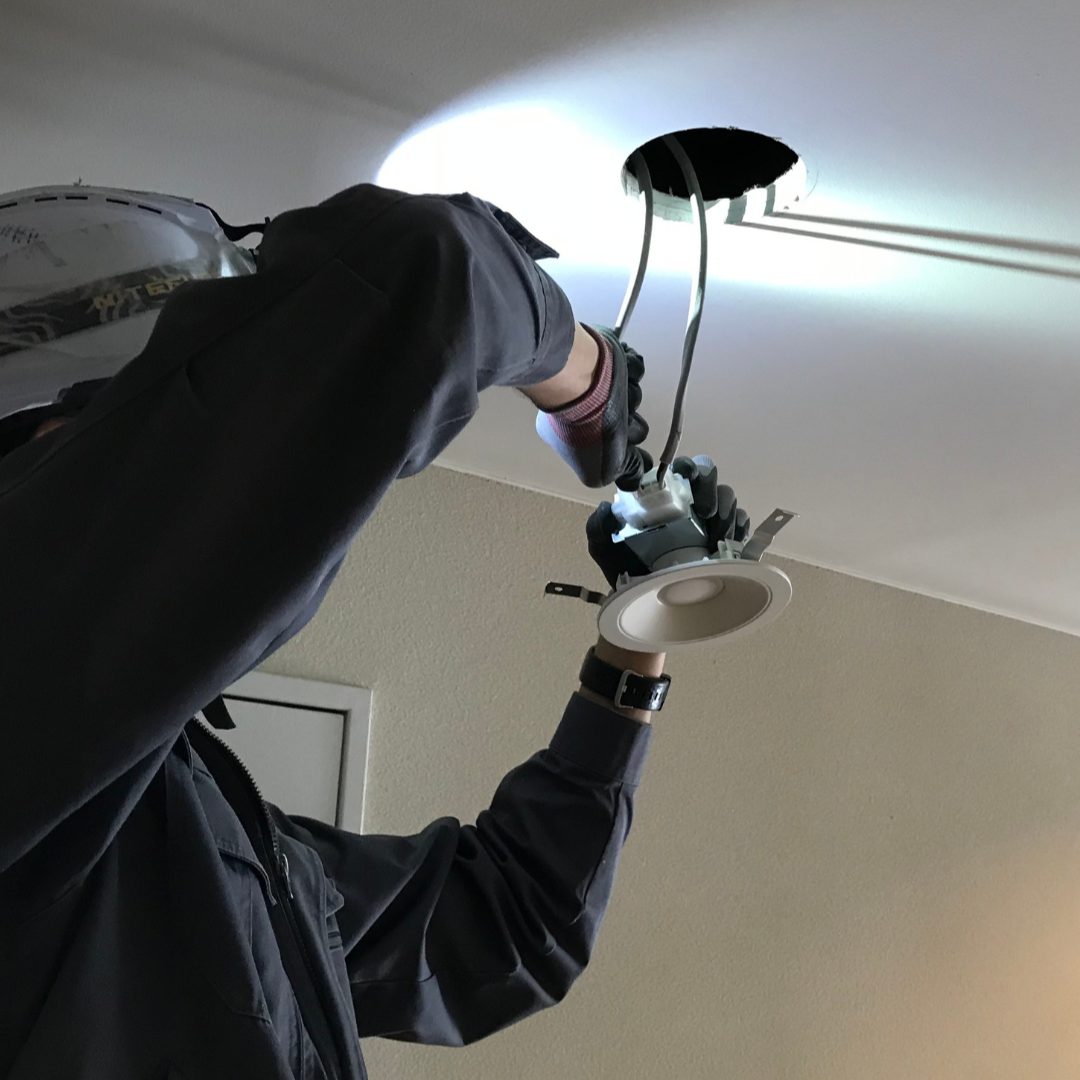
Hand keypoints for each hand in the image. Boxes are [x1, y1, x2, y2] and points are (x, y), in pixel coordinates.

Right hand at [531, 326, 652, 490]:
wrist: (583, 377)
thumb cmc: (588, 428)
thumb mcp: (602, 471)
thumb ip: (622, 474)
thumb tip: (635, 474)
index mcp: (574, 437)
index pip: (609, 449)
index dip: (624, 451)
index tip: (628, 449)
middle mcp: (583, 411)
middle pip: (624, 423)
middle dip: (630, 424)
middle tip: (622, 422)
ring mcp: (595, 385)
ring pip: (630, 396)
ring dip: (631, 396)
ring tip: (618, 394)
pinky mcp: (607, 359)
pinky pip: (633, 369)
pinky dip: (632, 370)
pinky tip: (623, 374)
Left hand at [585, 455, 750, 589]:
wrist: (643, 605)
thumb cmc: (624, 572)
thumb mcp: (604, 548)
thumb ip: (598, 528)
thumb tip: (606, 509)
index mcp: (662, 498)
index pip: (680, 470)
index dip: (686, 467)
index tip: (685, 478)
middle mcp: (688, 505)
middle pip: (709, 478)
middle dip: (711, 488)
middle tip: (705, 512)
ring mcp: (709, 522)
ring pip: (728, 499)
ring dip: (727, 509)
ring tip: (717, 532)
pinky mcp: (725, 542)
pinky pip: (741, 525)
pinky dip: (740, 527)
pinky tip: (729, 539)